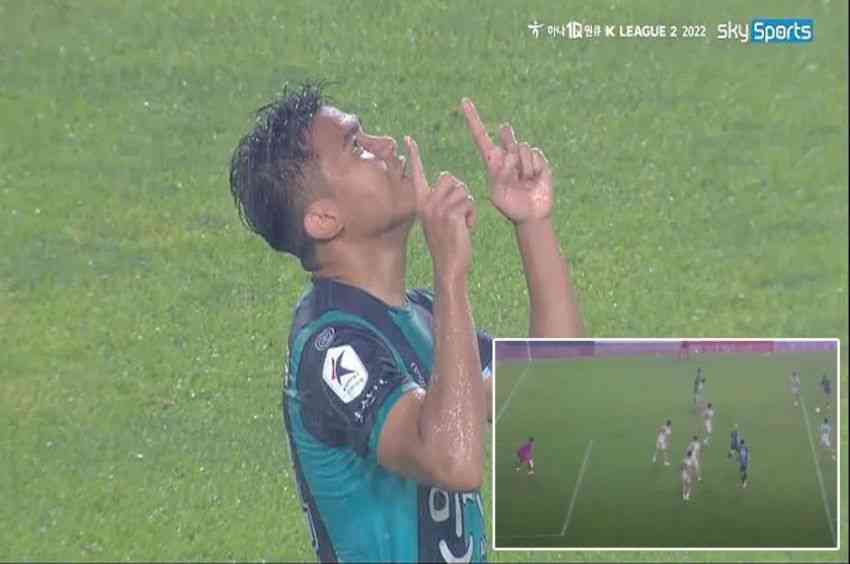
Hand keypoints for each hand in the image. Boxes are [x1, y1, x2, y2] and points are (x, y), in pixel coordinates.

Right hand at [405, 136, 475, 280]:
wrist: (450, 265)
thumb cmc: (447, 243)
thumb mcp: (438, 220)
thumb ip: (440, 201)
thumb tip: (448, 181)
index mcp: (421, 202)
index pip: (417, 174)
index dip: (414, 156)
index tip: (408, 139)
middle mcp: (426, 203)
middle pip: (449, 178)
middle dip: (460, 192)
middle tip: (459, 212)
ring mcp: (437, 209)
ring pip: (462, 189)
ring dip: (468, 205)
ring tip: (463, 222)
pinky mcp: (450, 214)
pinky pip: (468, 201)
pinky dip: (472, 214)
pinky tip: (467, 227)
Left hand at [462, 98, 553, 224]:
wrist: (531, 214)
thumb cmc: (510, 206)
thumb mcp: (496, 193)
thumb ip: (498, 175)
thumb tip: (509, 157)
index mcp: (492, 161)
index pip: (480, 136)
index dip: (473, 119)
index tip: (464, 101)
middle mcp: (507, 155)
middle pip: (506, 136)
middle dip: (508, 137)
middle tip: (507, 146)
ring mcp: (524, 157)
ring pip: (521, 148)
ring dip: (521, 167)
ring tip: (523, 181)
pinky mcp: (539, 160)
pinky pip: (534, 154)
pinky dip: (532, 168)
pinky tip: (533, 179)